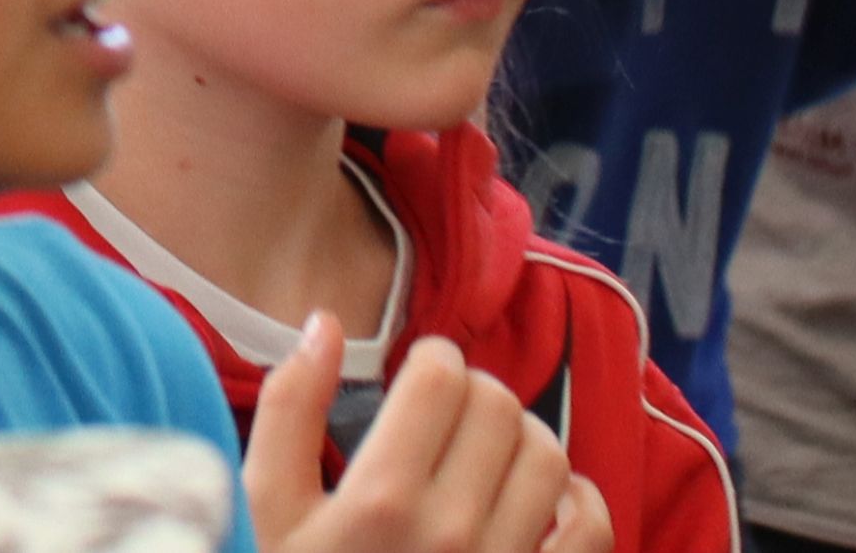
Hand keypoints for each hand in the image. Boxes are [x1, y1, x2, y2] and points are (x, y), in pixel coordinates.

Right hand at [253, 322, 573, 552]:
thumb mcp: (264, 507)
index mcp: (382, 497)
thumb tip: (324, 325)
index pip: (442, 377)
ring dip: (522, 439)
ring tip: (486, 452)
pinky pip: (591, 528)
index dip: (430, 361)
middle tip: (446, 414)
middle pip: (499, 407)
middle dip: (473, 393)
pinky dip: (579, 499)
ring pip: (548, 456)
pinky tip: (544, 497)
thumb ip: (287, 409)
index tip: (415, 379)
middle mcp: (452, 530)